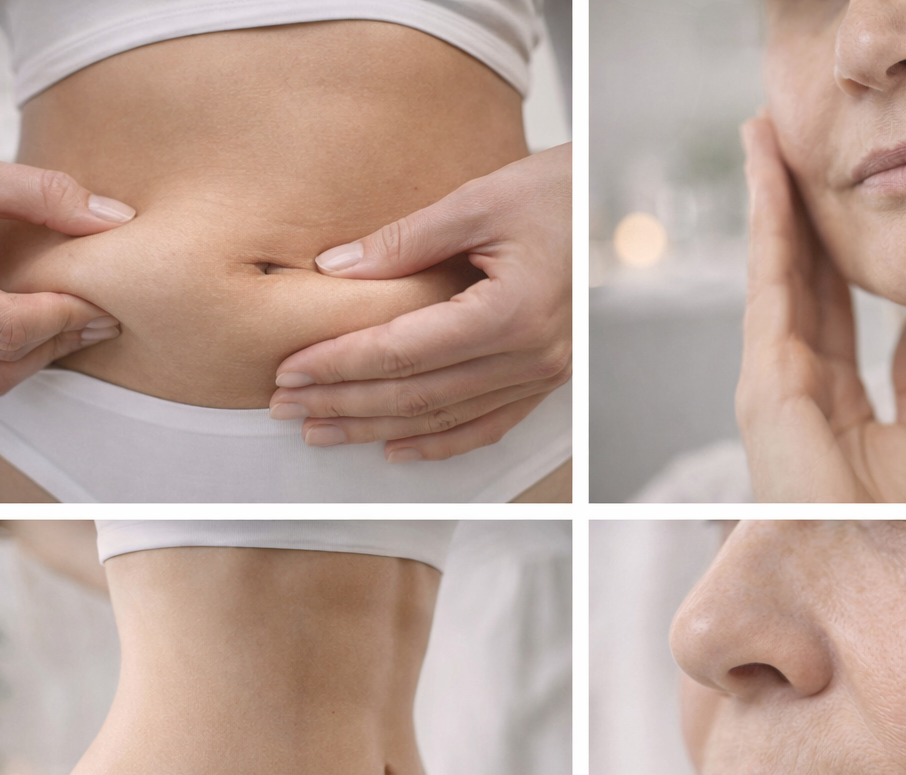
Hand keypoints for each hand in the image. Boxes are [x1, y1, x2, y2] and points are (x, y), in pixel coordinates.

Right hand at [0, 95, 136, 395]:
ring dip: (40, 356)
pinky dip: (11, 353)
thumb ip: (47, 194)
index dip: (64, 317)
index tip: (104, 298)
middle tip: (105, 315)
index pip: (7, 328)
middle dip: (61, 342)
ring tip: (79, 320)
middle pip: (2, 362)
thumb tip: (118, 220)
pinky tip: (40, 321)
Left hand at [269, 144, 570, 461]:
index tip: (290, 370)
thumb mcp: (477, 201)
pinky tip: (394, 449)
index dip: (341, 365)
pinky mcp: (546, 381)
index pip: (405, 352)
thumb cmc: (555, 193)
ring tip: (321, 431)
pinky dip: (438, 444)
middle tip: (287, 407)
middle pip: (418, 396)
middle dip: (345, 404)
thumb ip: (404, 241)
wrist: (618, 204)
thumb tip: (334, 268)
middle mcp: (531, 357)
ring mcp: (543, 376)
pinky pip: (486, 426)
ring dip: (378, 429)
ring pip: (445, 419)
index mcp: (512, 313)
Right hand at [737, 117, 905, 501]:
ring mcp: (769, 384)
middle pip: (790, 277)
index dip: (824, 241)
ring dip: (767, 204)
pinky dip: (769, 234)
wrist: (885, 572)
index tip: (827, 187)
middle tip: (780, 138)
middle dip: (786, 208)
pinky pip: (770, 293)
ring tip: (765, 140)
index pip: (823, 300)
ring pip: (772, 273)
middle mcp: (787, 383)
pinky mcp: (765, 387)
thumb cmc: (903, 525)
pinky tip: (770, 183)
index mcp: (824, 395)